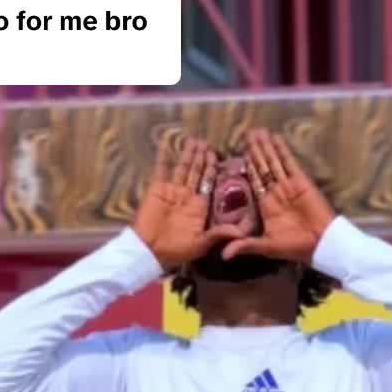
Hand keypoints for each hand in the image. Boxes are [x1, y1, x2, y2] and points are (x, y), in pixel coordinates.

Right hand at [132, 136, 240, 270]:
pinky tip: (165, 142)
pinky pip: (161, 169)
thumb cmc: (176, 250)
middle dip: (201, 157)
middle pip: (196, 172)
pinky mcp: (157, 189)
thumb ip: (220, 234)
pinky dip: (162, 156)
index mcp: (199, 207)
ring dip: (187, 154)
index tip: (217, 156)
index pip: (208, 183)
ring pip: (182, 167)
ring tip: (193, 140)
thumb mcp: (201, 244)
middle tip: (206, 142)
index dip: (212, 170)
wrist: (149, 251)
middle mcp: (187, 196)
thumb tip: (242, 233)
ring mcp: (172, 191)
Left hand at [221, 129, 334, 263]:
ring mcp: (288, 185)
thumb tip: (223, 255)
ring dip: (266, 147)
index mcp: (266, 205)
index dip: (247, 167)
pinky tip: (275, 138)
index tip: (239, 152)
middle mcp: (275, 192)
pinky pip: (289, 162)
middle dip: (255, 151)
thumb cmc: (294, 247)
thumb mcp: (266, 247)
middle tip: (247, 134)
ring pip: (274, 162)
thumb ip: (245, 245)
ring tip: (258, 132)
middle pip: (262, 167)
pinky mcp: (301, 181)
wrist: (320, 243)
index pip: (254, 181)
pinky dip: (282, 150)